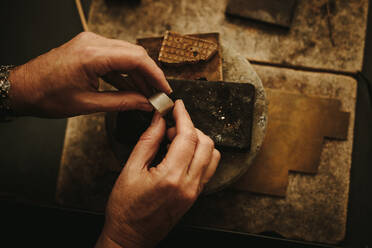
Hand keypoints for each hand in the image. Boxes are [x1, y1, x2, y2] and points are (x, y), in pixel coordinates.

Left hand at [8, 32, 171, 117]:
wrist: (23, 88)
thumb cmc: (47, 96)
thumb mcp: (88, 104)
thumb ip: (122, 102)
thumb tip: (145, 104)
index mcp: (92, 55)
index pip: (136, 58)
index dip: (155, 75)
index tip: (165, 89)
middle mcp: (93, 42)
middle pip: (135, 54)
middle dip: (149, 75)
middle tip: (158, 94)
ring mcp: (90, 43)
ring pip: (126, 55)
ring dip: (138, 74)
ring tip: (147, 94)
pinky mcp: (89, 48)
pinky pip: (115, 57)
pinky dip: (125, 72)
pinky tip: (132, 88)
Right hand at [96, 100, 220, 247]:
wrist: (130, 237)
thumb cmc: (125, 208)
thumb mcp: (131, 169)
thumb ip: (148, 141)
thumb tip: (159, 120)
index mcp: (171, 177)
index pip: (188, 137)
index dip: (184, 116)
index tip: (178, 107)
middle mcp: (189, 185)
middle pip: (205, 143)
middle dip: (190, 128)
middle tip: (170, 128)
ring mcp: (195, 192)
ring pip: (212, 155)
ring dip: (198, 141)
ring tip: (176, 141)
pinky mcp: (195, 196)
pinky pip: (208, 168)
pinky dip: (200, 154)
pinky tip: (181, 154)